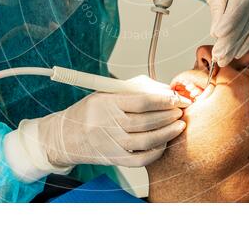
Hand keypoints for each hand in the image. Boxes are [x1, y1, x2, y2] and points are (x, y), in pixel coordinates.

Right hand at [34, 91, 187, 167]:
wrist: (66, 136)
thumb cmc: (92, 111)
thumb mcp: (109, 92)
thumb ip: (138, 89)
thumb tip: (167, 91)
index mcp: (106, 103)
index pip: (142, 101)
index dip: (165, 100)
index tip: (178, 98)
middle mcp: (106, 124)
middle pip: (147, 121)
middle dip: (169, 115)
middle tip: (182, 110)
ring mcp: (110, 144)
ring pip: (146, 140)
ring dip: (167, 132)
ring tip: (179, 125)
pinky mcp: (113, 159)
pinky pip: (141, 159)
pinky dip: (156, 152)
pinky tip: (165, 142)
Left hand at [203, 0, 248, 65]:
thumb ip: (218, 7)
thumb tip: (216, 32)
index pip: (240, 3)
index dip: (229, 20)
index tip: (217, 33)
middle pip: (247, 19)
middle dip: (231, 39)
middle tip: (218, 55)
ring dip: (238, 45)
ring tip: (224, 58)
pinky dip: (247, 42)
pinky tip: (237, 53)